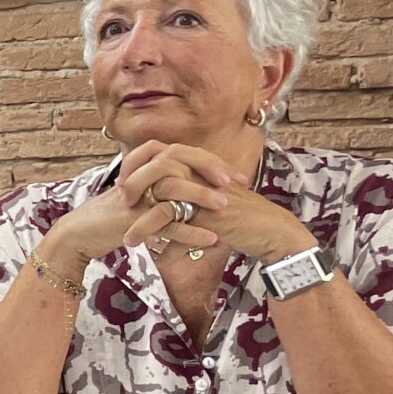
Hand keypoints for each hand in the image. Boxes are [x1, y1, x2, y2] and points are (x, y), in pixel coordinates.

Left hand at [116, 141, 311, 263]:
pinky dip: (146, 228)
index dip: (139, 164)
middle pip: (155, 163)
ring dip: (134, 210)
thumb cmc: (244, 222)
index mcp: (201, 167)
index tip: (123, 183)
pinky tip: (134, 241)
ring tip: (123, 232)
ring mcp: (202, 189)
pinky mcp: (203, 210)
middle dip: (131, 181)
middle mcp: (200, 173)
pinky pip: (166, 214)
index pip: (162, 152)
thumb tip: (165, 229)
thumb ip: (187, 209)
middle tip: (119, 201)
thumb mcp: (211, 210)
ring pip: (157, 188)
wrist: (272, 231)